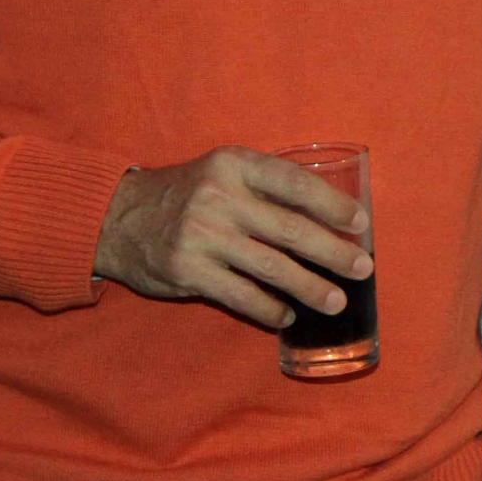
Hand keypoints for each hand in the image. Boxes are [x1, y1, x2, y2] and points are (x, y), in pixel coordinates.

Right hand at [91, 147, 368, 328]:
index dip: (332, 204)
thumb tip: (330, 217)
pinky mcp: (187, 271)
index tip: (361, 222)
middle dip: (333, 252)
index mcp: (235, 165)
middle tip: (362, 268)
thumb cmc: (189, 193)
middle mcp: (219, 197)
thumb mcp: (224, 171)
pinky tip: (287, 315)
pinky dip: (269, 308)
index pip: (295, 183)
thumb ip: (267, 186)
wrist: (119, 217)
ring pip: (271, 267)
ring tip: (335, 301)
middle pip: (291, 230)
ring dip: (309, 288)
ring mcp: (202, 236)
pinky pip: (240, 295)